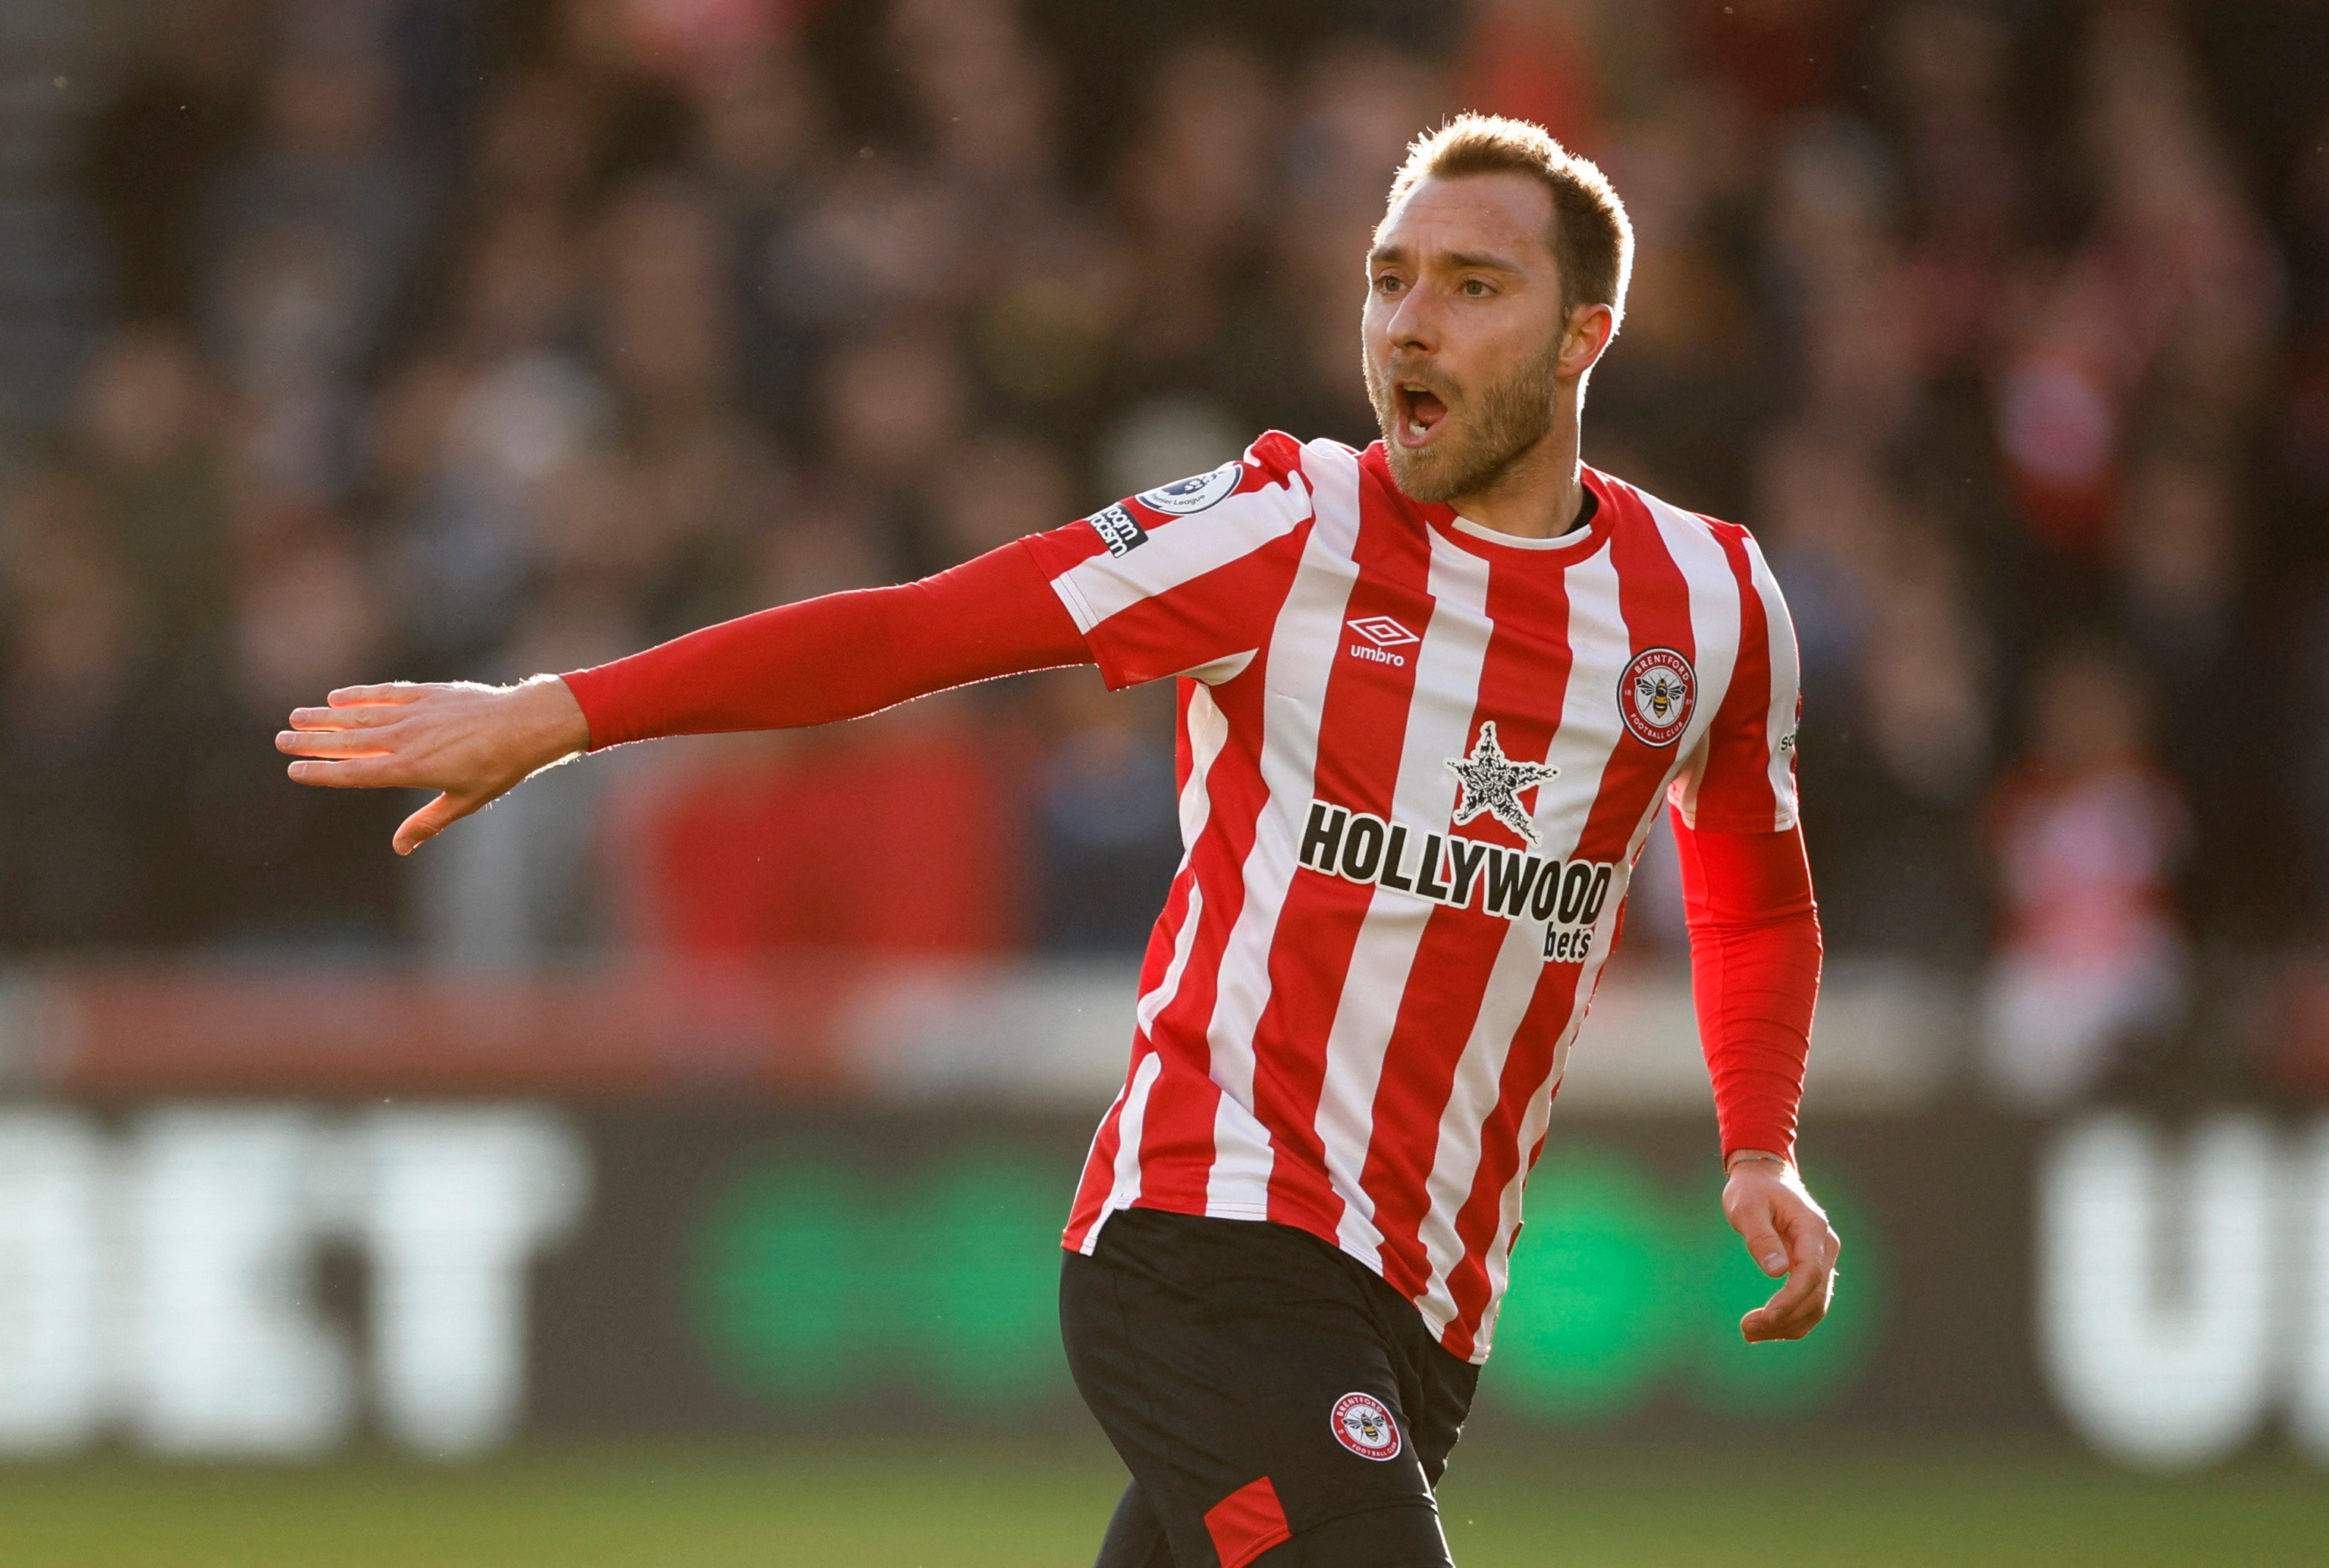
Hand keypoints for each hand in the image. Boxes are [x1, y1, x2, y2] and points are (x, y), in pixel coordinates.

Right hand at [277, 678, 590, 854]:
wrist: (527, 724)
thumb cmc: (500, 768)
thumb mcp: (465, 801)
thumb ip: (427, 823)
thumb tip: (399, 847)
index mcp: (412, 769)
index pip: (356, 773)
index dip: (323, 772)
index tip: (294, 770)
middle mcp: (407, 739)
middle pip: (349, 742)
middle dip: (312, 742)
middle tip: (280, 740)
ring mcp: (416, 713)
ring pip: (361, 715)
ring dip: (327, 716)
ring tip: (297, 716)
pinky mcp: (428, 693)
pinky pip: (386, 693)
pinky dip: (360, 695)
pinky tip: (337, 696)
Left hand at [1720, 1156, 1840, 1343]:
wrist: (1764, 1177)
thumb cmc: (1752, 1190)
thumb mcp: (1746, 1206)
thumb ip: (1760, 1236)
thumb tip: (1776, 1272)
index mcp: (1812, 1228)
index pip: (1810, 1273)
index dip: (1790, 1300)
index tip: (1765, 1317)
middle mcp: (1825, 1246)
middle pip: (1816, 1295)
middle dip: (1784, 1318)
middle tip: (1746, 1330)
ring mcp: (1823, 1258)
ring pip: (1816, 1303)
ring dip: (1788, 1324)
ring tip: (1750, 1333)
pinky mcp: (1813, 1267)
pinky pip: (1810, 1299)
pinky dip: (1792, 1318)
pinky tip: (1766, 1327)